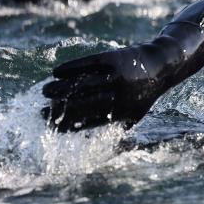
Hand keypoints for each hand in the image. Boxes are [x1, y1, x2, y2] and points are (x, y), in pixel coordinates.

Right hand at [42, 42, 173, 131]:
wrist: (162, 64)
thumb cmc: (144, 93)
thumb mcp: (135, 114)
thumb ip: (116, 128)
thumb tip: (90, 144)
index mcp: (122, 112)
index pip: (88, 122)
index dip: (66, 125)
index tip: (49, 126)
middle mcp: (119, 95)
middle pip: (82, 103)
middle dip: (59, 109)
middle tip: (41, 111)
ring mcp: (116, 76)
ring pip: (83, 84)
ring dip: (60, 88)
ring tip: (45, 91)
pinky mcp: (113, 58)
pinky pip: (87, 64)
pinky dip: (70, 68)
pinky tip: (55, 72)